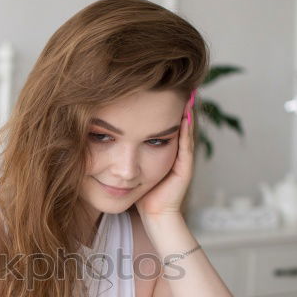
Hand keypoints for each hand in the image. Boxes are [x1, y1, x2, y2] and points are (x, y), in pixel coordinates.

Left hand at [136, 89, 196, 217]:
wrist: (154, 214)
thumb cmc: (141, 192)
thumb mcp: (133, 165)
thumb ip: (129, 150)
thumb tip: (109, 132)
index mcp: (163, 148)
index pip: (164, 122)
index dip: (163, 104)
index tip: (160, 85)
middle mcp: (176, 151)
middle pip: (178, 121)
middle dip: (177, 102)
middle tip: (178, 82)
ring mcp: (183, 158)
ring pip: (186, 130)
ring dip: (186, 111)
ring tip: (186, 92)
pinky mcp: (185, 167)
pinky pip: (186, 145)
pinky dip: (186, 130)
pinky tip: (186, 115)